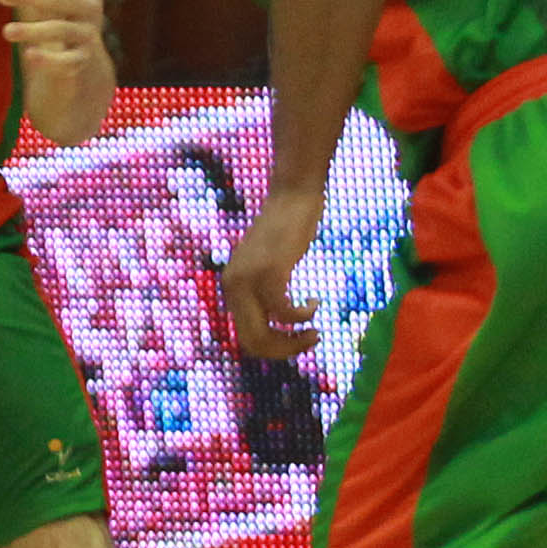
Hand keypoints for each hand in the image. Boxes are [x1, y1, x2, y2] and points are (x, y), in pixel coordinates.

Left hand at [1, 0, 104, 75]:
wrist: (82, 55)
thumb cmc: (58, 16)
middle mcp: (89, 7)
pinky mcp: (83, 59)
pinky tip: (29, 54)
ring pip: (60, 29)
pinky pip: (66, 60)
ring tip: (7, 31)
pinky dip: (48, 58)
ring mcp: (88, 34)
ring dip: (32, 30)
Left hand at [221, 180, 322, 354]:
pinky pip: (284, 312)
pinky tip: (313, 302)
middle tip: (312, 340)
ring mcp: (248, 279)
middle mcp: (232, 286)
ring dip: (295, 340)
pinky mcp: (269, 271)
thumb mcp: (270, 264)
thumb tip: (275, 319)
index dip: (274, 348)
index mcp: (231, 287)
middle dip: (284, 351)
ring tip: (315, 331)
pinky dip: (302, 315)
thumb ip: (265, 288)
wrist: (292, 196)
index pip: (245, 337)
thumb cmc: (287, 230)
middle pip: (252, 342)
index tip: (299, 339)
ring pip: (265, 334)